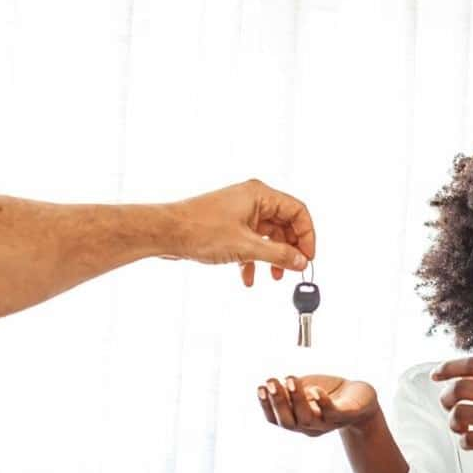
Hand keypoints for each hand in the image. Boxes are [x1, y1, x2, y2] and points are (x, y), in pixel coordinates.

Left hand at [168, 179, 315, 286]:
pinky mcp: (229, 226)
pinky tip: (247, 277)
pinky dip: (253, 259)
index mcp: (259, 195)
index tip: (307, 258)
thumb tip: (300, 262)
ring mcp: (240, 213)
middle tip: (292, 270)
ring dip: (272, 258)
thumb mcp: (246, 247)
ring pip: (268, 236)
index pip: (297, 211)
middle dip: (289, 249)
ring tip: (274, 277)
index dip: (307, 236)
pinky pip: (251, 242)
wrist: (165, 233)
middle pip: (284, 225)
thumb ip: (278, 256)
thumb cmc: (200, 230)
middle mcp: (252, 200)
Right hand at [257, 374, 378, 436]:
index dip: (266, 406)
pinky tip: (315, 390)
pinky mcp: (345, 415)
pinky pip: (332, 413)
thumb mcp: (306, 389)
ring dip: (296, 399)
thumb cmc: (330, 393)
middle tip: (271, 382)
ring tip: (290, 379)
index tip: (260, 387)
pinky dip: (322, 403)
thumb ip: (290, 389)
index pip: (276, 420)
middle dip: (278, 402)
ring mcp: (327, 423)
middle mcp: (310, 426)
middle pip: (288, 422)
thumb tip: (270, 384)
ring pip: (307, 418)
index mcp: (297, 420)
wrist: (363, 398)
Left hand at [431, 358, 472, 472]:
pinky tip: (472, 442)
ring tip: (460, 426)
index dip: (448, 368)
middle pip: (459, 387)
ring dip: (453, 421)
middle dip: (446, 397)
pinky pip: (470, 440)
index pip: (472, 363)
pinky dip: (465, 442)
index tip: (436, 375)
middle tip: (448, 404)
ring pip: (459, 414)